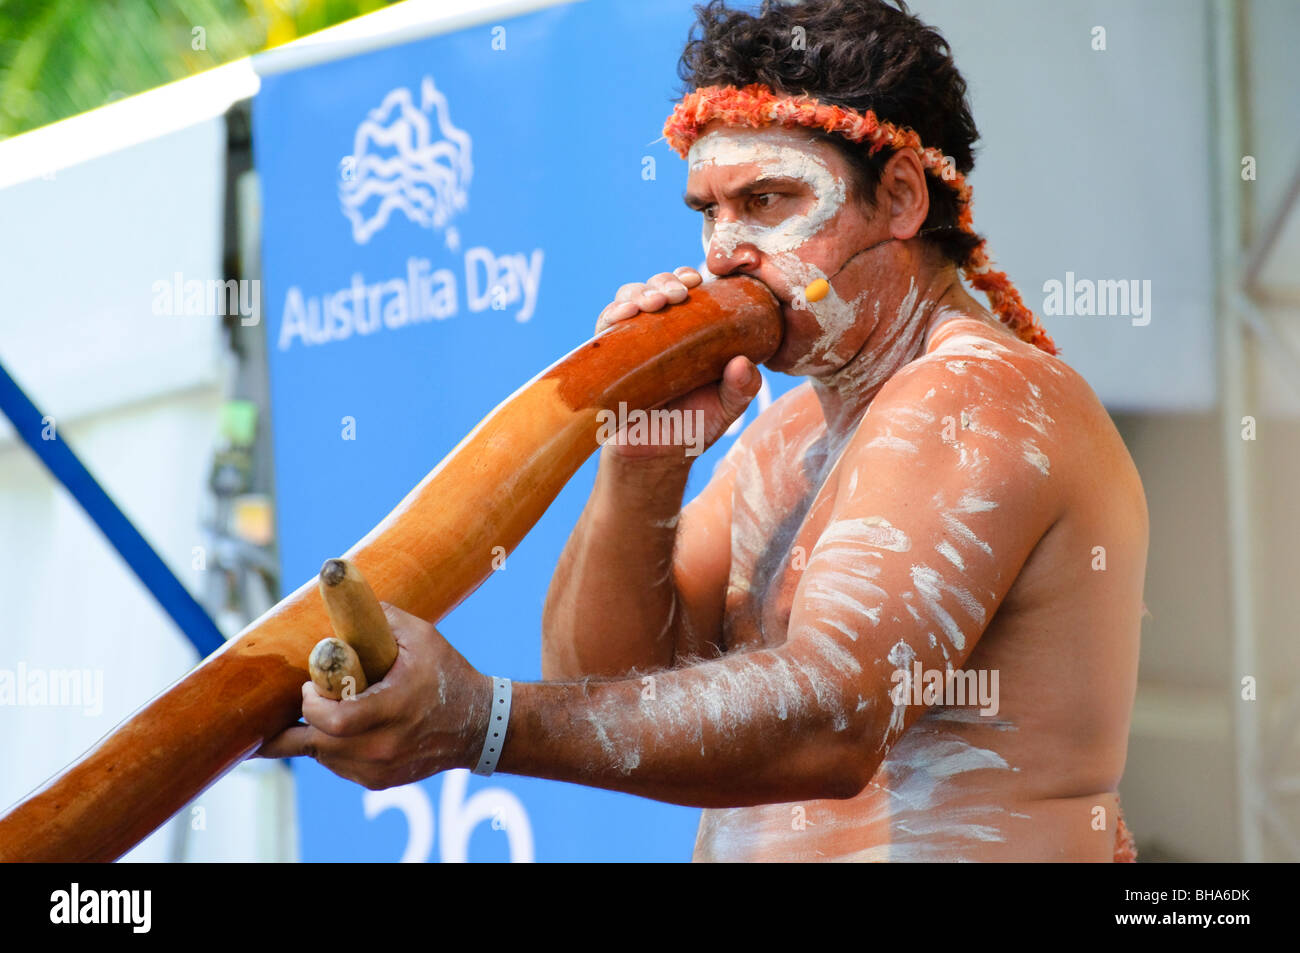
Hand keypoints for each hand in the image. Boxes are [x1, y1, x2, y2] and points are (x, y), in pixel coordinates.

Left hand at [256, 604, 491, 789]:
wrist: (480, 725)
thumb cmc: (448, 675)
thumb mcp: (421, 636)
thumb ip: (380, 618)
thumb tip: (342, 599)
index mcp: (394, 709)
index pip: (334, 720)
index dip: (310, 703)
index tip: (310, 685)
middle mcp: (384, 746)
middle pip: (316, 744)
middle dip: (299, 721)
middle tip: (306, 696)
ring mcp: (380, 769)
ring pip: (323, 756)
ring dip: (314, 733)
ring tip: (326, 706)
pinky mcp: (378, 781)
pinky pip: (338, 766)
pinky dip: (331, 747)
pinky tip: (341, 727)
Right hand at [594, 267, 761, 461]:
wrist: (654, 458)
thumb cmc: (693, 429)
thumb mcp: (726, 409)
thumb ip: (741, 388)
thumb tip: (743, 363)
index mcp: (690, 332)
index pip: (688, 292)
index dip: (688, 277)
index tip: (696, 279)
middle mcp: (659, 331)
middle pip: (657, 288)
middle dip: (664, 282)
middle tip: (677, 294)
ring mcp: (631, 341)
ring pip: (629, 299)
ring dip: (638, 293)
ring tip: (651, 304)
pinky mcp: (606, 357)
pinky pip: (604, 327)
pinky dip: (611, 314)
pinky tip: (621, 315)